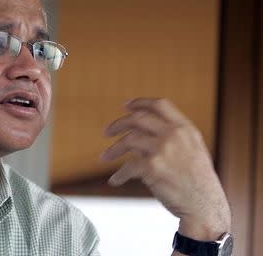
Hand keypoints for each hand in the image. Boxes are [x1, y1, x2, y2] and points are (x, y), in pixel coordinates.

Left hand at [101, 98, 230, 240]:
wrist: (206, 206)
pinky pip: (127, 167)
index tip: (126, 105)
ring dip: (113, 149)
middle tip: (107, 131)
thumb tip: (142, 130)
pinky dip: (119, 175)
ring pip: (128, 140)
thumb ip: (174, 136)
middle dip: (118, 124)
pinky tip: (115, 180)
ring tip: (104, 157)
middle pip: (138, 119)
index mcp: (185, 129)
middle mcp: (174, 135)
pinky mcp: (152, 167)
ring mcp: (163, 150)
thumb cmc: (198, 181)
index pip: (160, 105)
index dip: (140, 102)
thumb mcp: (193, 149)